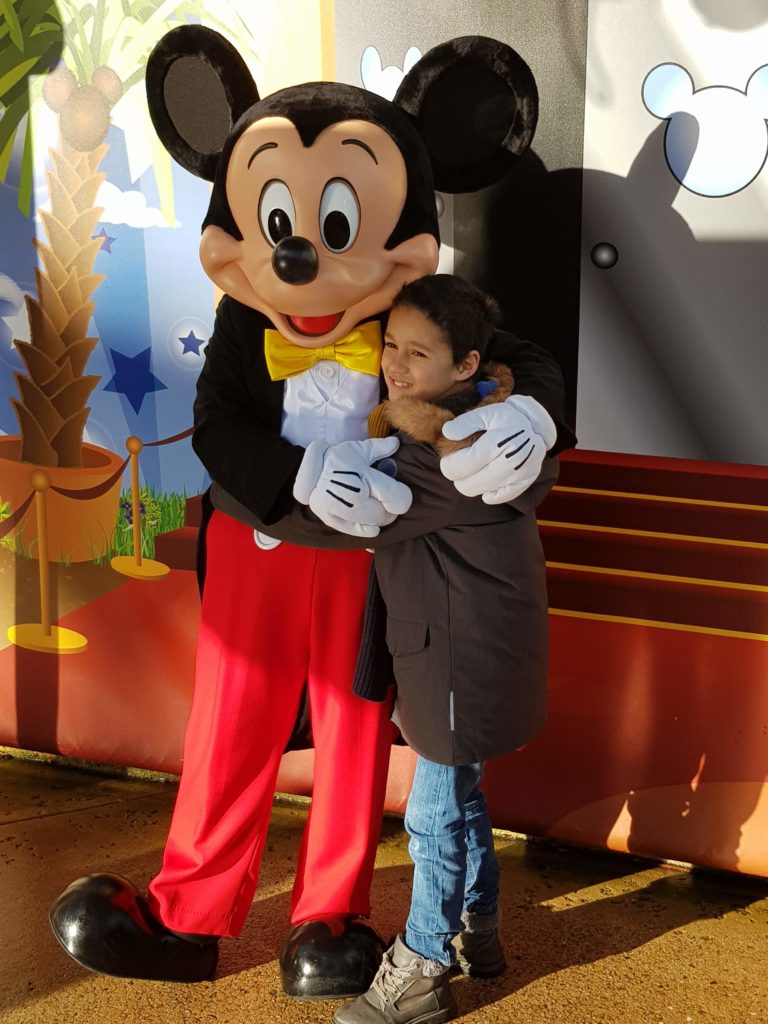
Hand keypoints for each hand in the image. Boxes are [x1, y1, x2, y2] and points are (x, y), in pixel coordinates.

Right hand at [294, 438, 412, 536]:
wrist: (308, 469)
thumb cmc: (337, 458)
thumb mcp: (357, 449)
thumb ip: (379, 448)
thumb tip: (396, 442)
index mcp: (363, 476)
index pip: (394, 496)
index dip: (403, 498)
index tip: (403, 495)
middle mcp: (353, 495)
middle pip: (384, 513)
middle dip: (391, 510)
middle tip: (391, 505)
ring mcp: (341, 509)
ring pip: (372, 523)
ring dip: (380, 519)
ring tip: (380, 512)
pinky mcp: (331, 518)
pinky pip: (355, 530)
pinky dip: (366, 531)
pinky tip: (373, 529)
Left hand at [440, 395, 556, 503]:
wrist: (537, 423)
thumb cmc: (507, 418)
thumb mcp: (486, 413)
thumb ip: (464, 422)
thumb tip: (446, 433)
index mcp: (496, 442)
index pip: (461, 466)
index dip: (448, 466)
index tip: (448, 461)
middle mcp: (509, 460)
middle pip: (468, 484)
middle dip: (458, 477)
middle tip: (460, 466)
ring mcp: (519, 473)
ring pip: (482, 491)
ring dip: (471, 484)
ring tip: (473, 471)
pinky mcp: (525, 481)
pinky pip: (503, 497)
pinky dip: (490, 494)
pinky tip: (485, 486)